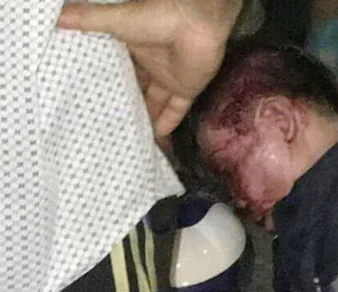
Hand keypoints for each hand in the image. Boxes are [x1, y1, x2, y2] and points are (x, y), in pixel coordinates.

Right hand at [58, 0, 242, 135]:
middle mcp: (150, 63)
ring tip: (127, 137)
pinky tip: (156, 139)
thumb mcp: (114, 20)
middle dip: (124, 104)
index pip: (118, 68)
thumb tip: (54, 17)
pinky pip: (176, 110)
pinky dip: (167, 124)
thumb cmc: (154, 17)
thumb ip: (86, 20)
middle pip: (136, 88)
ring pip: (155, 102)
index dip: (106, 82)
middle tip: (106, 125)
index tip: (89, 100)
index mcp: (133, 46)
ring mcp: (170, 77)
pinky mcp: (187, 89)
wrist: (194, 21)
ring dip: (144, 117)